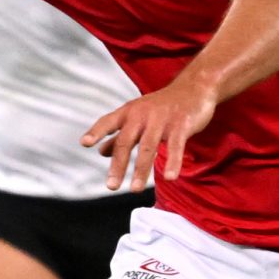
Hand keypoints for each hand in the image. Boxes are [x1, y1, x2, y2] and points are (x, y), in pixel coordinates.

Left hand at [81, 79, 216, 190]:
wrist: (193, 88)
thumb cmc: (161, 106)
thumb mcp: (137, 117)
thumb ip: (119, 135)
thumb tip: (100, 152)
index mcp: (128, 112)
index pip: (108, 121)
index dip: (96, 132)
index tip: (85, 143)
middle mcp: (142, 114)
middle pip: (126, 141)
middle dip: (118, 165)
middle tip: (111, 186)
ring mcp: (162, 120)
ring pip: (148, 147)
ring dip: (141, 170)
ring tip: (135, 189)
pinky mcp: (182, 125)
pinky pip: (175, 146)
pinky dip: (173, 162)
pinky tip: (169, 177)